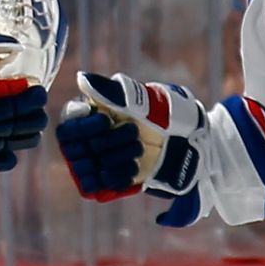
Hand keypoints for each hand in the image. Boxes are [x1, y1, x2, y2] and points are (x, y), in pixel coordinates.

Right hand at [56, 72, 208, 224]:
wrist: (197, 144)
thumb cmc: (173, 114)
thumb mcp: (147, 100)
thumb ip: (114, 91)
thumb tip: (81, 78)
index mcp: (96, 112)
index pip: (67, 125)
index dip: (83, 127)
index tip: (107, 121)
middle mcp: (94, 136)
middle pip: (75, 148)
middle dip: (106, 143)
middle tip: (135, 135)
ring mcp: (102, 159)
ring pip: (85, 169)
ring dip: (113, 161)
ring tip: (139, 152)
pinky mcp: (114, 179)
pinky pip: (98, 187)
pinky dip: (116, 179)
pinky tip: (135, 170)